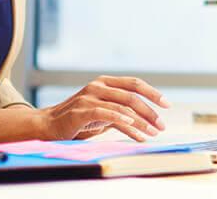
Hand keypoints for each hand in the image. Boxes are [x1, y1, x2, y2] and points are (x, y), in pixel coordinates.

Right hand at [38, 75, 170, 141]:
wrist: (49, 126)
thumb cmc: (79, 120)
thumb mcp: (104, 112)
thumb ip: (122, 111)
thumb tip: (148, 123)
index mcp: (105, 82)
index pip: (134, 83)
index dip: (152, 93)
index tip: (167, 105)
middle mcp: (98, 86)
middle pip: (132, 95)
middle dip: (150, 111)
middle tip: (162, 125)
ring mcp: (89, 97)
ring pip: (123, 106)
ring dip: (141, 122)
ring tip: (152, 133)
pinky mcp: (82, 111)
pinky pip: (108, 115)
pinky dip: (124, 123)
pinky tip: (136, 133)